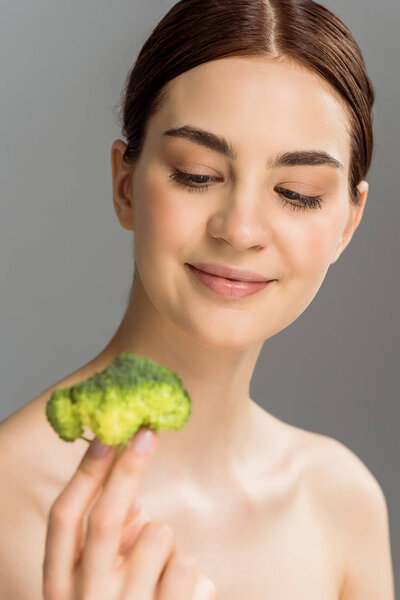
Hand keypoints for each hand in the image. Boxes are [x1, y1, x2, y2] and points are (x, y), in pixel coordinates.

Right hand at [43, 428, 218, 598]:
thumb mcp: (92, 583)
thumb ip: (107, 541)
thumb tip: (134, 501)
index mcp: (60, 585)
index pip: (64, 518)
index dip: (85, 473)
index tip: (107, 434)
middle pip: (107, 519)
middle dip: (128, 469)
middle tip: (148, 433)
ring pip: (158, 535)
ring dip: (166, 542)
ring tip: (159, 574)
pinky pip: (189, 567)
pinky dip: (190, 571)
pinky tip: (179, 596)